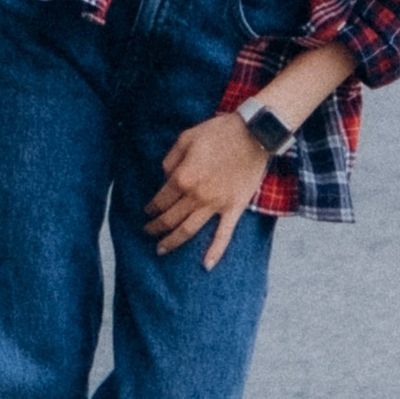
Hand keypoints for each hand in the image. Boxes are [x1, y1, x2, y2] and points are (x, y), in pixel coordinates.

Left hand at [145, 110, 272, 268]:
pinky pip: (224, 235)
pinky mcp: (234, 208)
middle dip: (156, 228)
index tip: (146, 212)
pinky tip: (206, 265)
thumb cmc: (218, 133)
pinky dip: (215, 252)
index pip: (160, 200)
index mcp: (182, 178)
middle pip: (170, 218)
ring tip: (161, 250)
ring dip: (173, 242)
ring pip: (189, 230)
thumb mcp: (185, 138)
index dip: (150, 208)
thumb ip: (170, 160)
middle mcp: (196, 196)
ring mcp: (215, 205)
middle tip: (147, 233)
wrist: (253, 134)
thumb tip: (164, 178)